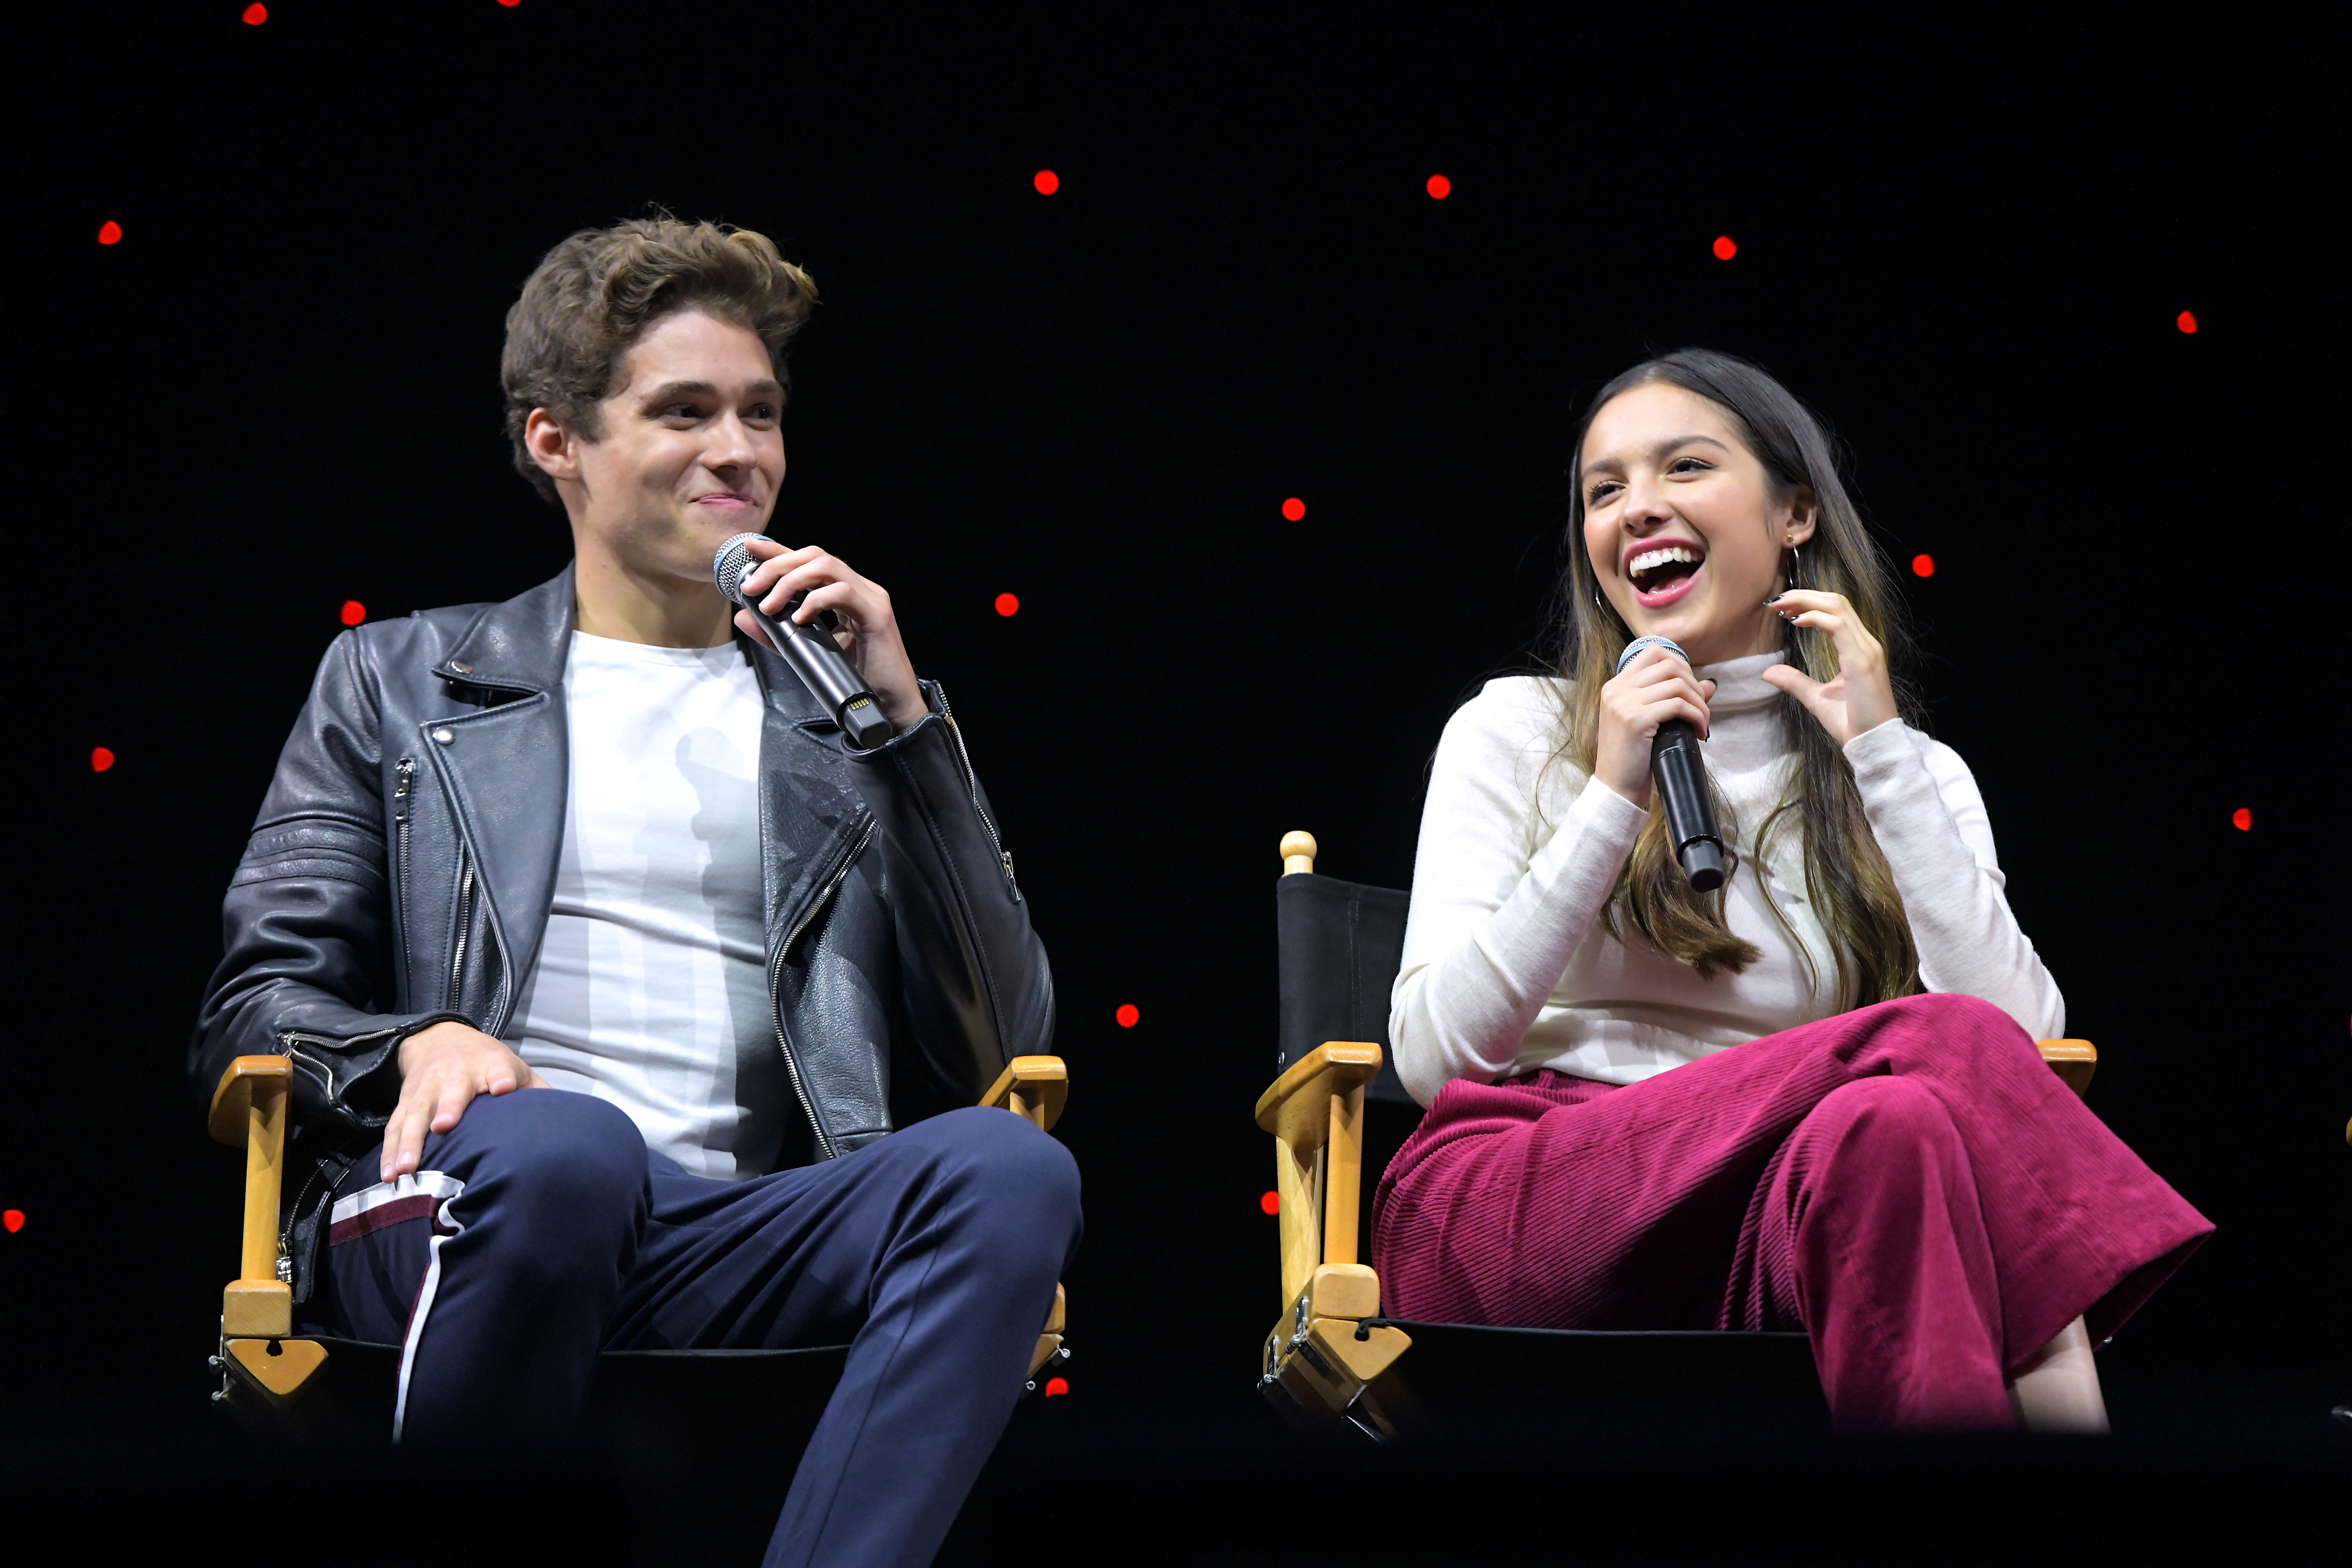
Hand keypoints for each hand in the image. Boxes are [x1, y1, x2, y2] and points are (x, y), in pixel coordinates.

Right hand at [382, 1020, 549, 1180]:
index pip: (500, 1069)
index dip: (504, 1077)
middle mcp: (456, 1075)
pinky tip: (388, 1176)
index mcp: (491, 1066)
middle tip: (444, 1126)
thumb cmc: (489, 1065)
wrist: (440, 1039)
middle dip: (448, 1107)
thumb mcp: (516, 1069)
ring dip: (409, 1142)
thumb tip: (571, 1124)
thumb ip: (538, 1094)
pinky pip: (395, 1128)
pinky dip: (390, 1151)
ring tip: (404, 1170)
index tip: (506, 1087)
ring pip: (416, 1114)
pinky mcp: (406, 1102)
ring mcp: (427, 1089)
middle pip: (451, 1092)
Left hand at [732, 539, 927, 732]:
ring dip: (790, 581)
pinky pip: (843, 593)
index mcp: (846, 591)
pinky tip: (799, 618)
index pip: (810, 560)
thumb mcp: (806, 650)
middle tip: (750, 588)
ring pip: (827, 566)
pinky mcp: (877, 615)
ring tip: (769, 606)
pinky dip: (815, 601)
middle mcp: (860, 587)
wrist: (889, 704)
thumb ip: (776, 634)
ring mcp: (871, 598)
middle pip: (815, 555)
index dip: (780, 551)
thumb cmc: (853, 677)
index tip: (750, 548)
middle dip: (777, 565)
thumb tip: (743, 617)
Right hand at [1594, 645, 1714, 806]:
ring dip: (1699, 704)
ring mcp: (1625, 703)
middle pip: (1670, 665)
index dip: (1680, 663)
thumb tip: (1709, 685)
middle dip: (1694, 685)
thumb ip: (1672, 698)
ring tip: (1702, 723)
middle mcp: (1617, 689)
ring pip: (1678, 685)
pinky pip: (1679, 706)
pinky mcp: (1636, 720)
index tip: (1690, 688)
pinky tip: (1699, 732)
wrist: (1615, 788)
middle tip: (1701, 709)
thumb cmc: (1631, 758)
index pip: (1653, 652)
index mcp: (1616, 686)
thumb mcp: (1649, 722)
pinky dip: (1697, 717)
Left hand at [1759, 589, 1897, 745]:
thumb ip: (1795, 681)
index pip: (1836, 610)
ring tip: (1780, 605)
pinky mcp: (1861, 661)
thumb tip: (1768, 672)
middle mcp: (1865, 644)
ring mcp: (1866, 650)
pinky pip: (1838, 627)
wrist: (1873, 743)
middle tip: (1775, 601)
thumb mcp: (1816, 697)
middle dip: (1804, 595)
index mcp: (1858, 648)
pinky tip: (1796, 621)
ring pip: (1837, 607)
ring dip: (1806, 601)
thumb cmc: (1852, 722)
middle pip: (1836, 601)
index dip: (1809, 602)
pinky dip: (1815, 618)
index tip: (1781, 608)